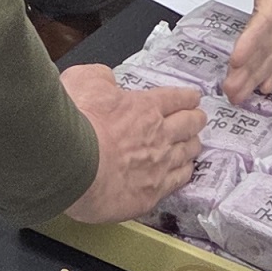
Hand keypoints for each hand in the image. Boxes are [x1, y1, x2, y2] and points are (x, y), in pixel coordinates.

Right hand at [60, 64, 202, 222]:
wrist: (73, 164)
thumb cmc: (77, 123)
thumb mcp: (83, 80)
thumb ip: (100, 77)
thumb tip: (107, 80)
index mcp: (144, 107)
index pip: (177, 98)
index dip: (187, 97)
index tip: (192, 98)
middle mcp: (159, 135)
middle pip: (190, 124)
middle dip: (196, 120)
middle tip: (197, 119)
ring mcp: (159, 165)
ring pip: (188, 153)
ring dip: (192, 146)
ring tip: (193, 145)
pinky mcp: (152, 193)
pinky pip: (179, 181)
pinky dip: (184, 173)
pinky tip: (183, 173)